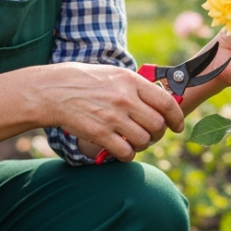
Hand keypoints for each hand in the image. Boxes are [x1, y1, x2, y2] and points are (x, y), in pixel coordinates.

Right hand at [40, 62, 183, 162]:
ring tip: (134, 141)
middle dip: (158, 134)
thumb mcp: (114, 75)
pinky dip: (128, 155)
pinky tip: (122, 150)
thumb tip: (160, 102)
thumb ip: (137, 88)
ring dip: (143, 145)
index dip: (177, 118)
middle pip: (157, 125)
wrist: (54, 91)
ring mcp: (113, 117)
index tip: (177, 126)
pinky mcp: (100, 134)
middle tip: (151, 134)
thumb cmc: (85, 81)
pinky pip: (126, 152)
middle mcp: (125, 99)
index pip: (166, 102)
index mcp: (131, 82)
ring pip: (144, 141)